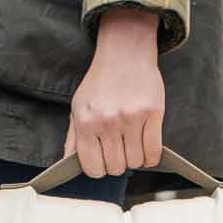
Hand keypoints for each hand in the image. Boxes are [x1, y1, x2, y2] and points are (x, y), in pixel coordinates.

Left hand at [65, 8, 163, 177]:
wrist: (124, 54)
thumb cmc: (100, 84)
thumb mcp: (78, 108)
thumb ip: (73, 138)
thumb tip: (68, 164)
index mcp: (86, 121)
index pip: (92, 167)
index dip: (98, 169)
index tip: (103, 160)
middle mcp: (107, 121)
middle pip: (115, 168)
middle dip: (118, 163)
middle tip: (119, 149)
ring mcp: (131, 118)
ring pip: (135, 162)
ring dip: (135, 159)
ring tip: (131, 143)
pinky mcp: (153, 113)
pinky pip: (153, 152)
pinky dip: (151, 158)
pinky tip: (146, 148)